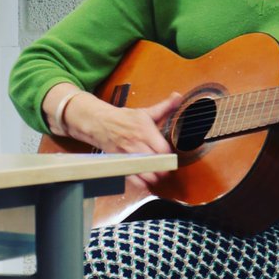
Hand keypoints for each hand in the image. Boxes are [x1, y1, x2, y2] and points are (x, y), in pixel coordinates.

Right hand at [63, 91, 181, 186]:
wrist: (100, 123)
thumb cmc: (125, 118)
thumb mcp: (145, 112)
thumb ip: (164, 107)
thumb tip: (179, 96)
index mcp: (145, 130)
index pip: (163, 148)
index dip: (169, 155)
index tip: (172, 156)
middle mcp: (136, 143)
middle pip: (155, 162)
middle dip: (164, 168)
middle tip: (167, 168)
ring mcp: (128, 155)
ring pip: (145, 172)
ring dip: (154, 176)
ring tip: (159, 175)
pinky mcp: (120, 162)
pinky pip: (132, 178)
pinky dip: (141, 182)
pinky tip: (147, 181)